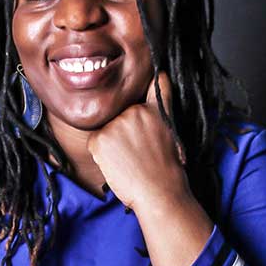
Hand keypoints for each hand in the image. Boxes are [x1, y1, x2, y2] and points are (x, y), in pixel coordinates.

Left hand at [87, 72, 189, 212]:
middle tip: (138, 152)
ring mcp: (116, 124)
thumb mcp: (171, 134)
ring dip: (112, 143)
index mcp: (155, 110)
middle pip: (120, 115)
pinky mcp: (100, 139)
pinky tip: (117, 163)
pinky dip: (101, 155)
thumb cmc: (167, 170)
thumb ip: (159, 112)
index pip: (154, 86)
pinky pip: (95, 143)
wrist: (159, 192)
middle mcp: (134, 111)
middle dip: (124, 130)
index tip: (154, 73)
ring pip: (106, 129)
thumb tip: (158, 86)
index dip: (153, 80)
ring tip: (129, 160)